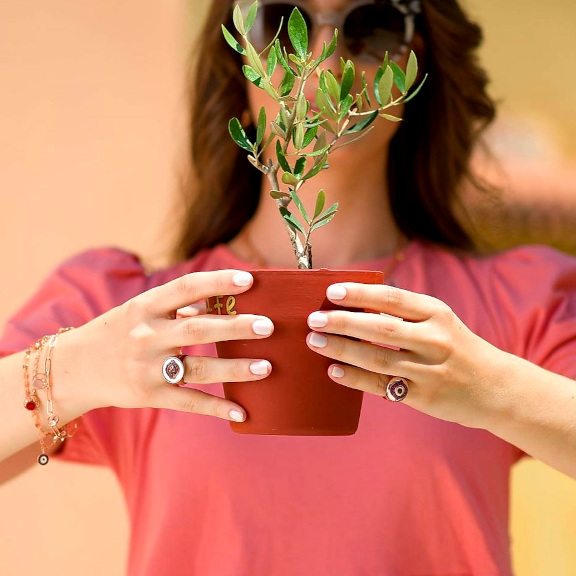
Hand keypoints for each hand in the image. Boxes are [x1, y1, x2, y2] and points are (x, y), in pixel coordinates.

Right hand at [55, 270, 273, 422]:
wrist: (73, 368)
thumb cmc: (117, 332)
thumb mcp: (140, 311)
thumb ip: (178, 307)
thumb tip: (221, 301)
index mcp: (145, 307)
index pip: (186, 288)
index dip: (218, 282)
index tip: (249, 280)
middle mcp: (146, 336)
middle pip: (198, 330)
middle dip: (236, 327)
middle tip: (268, 326)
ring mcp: (147, 368)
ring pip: (198, 369)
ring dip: (235, 369)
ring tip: (266, 366)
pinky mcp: (149, 395)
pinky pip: (188, 402)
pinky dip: (216, 408)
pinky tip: (242, 412)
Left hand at [305, 282, 509, 428]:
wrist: (495, 387)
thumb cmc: (455, 347)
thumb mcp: (439, 322)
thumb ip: (403, 314)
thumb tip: (352, 306)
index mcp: (437, 313)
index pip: (392, 299)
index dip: (359, 295)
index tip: (331, 292)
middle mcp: (435, 339)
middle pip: (380, 328)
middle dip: (343, 322)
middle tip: (314, 319)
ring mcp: (430, 369)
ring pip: (378, 358)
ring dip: (343, 349)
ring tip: (316, 342)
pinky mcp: (424, 396)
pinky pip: (382, 386)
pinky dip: (355, 378)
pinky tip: (334, 371)